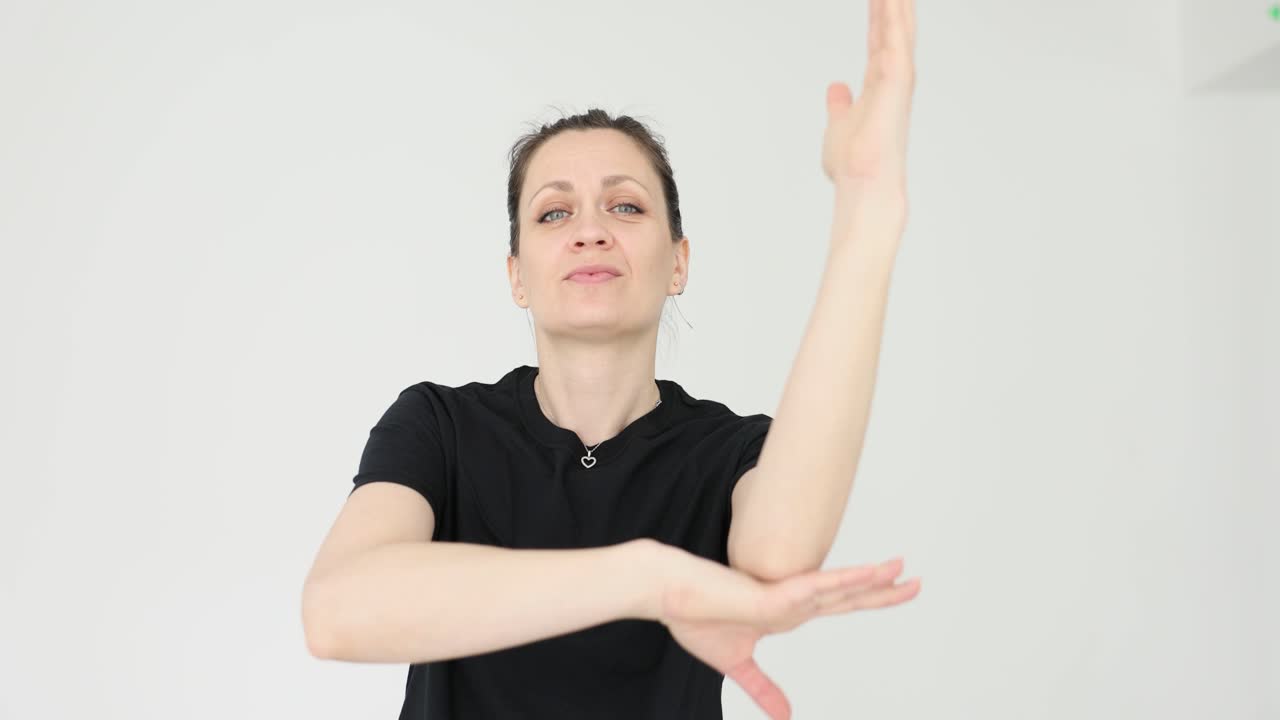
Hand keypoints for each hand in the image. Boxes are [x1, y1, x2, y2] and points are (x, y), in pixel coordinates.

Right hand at [655, 548, 920, 719]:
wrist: (668, 595)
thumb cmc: (696, 618)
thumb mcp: (737, 665)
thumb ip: (763, 688)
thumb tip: (785, 717)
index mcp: (789, 612)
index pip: (840, 603)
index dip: (872, 598)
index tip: (902, 589)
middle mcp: (793, 600)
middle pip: (848, 594)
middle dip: (884, 589)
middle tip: (916, 581)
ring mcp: (784, 596)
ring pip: (836, 587)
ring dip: (868, 579)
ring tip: (898, 569)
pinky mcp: (772, 595)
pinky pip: (812, 588)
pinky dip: (839, 583)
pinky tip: (863, 576)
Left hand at [822, 0, 917, 194]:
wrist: (862, 183)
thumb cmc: (853, 165)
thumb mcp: (838, 125)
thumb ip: (839, 105)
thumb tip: (836, 88)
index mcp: (879, 87)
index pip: (878, 42)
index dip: (877, 17)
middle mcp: (893, 80)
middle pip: (894, 30)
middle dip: (893, 5)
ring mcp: (898, 80)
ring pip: (900, 30)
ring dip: (898, 7)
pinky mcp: (897, 82)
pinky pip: (896, 41)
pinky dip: (894, 20)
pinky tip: (891, 1)